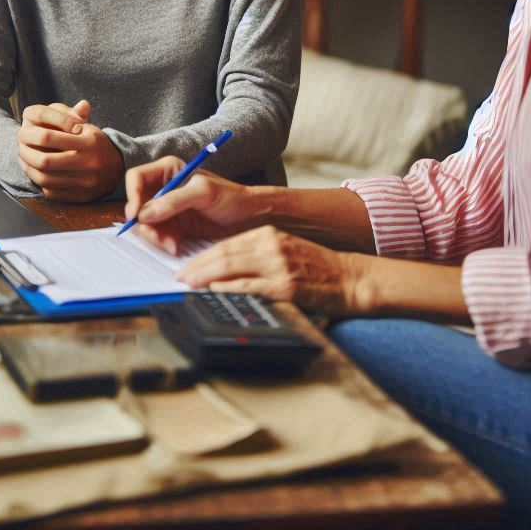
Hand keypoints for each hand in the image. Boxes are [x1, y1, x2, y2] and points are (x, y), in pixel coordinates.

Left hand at [17, 100, 123, 201]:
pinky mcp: (81, 196)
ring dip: (29, 170)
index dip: (32, 136)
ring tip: (25, 161)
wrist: (119, 168)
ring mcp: (85, 182)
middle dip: (27, 155)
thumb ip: (69, 118)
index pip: (51, 137)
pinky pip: (53, 192)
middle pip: (45, 162)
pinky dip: (40, 183)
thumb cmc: (97, 145)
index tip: (23, 134)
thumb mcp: (89, 128)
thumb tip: (46, 112)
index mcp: (89, 142)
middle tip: (20, 149)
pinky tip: (36, 174)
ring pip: (46, 180)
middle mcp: (89, 163)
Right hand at [124, 156, 259, 251]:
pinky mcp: (172, 226)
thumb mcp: (203, 193)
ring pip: (145, 224)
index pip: (136, 178)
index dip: (132, 196)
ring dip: (155, 237)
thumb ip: (174, 200)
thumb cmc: (231, 196)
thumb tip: (144, 214)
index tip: (136, 216)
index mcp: (167, 170)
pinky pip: (156, 236)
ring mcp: (166, 209)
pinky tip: (176, 247)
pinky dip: (163, 243)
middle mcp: (163, 188)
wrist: (248, 216)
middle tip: (158, 238)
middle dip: (145, 224)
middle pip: (137, 205)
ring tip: (172, 245)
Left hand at [177, 226, 366, 315]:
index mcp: (270, 235)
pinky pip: (247, 288)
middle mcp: (271, 246)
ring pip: (230, 268)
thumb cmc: (318, 267)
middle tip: (179, 277)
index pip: (227, 244)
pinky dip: (226, 290)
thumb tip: (227, 269)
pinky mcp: (284, 287)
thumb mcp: (286, 250)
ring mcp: (277, 266)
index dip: (203, 256)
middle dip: (197, 267)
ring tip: (188, 286)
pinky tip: (212, 294)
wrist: (351, 278)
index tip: (187, 266)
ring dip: (204, 278)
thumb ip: (259, 255)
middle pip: (223, 254)